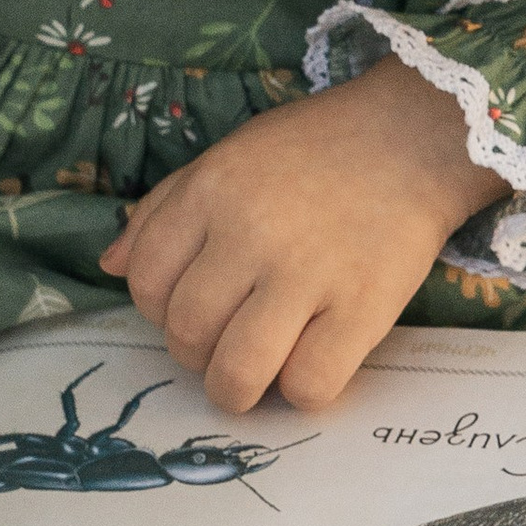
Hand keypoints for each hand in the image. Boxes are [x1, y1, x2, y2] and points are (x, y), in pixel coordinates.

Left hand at [103, 56, 505, 415]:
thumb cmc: (316, 149)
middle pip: (186, 333)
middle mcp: (249, 232)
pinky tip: (312, 361)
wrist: (415, 135)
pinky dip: (301, 391)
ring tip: (256, 373)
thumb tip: (110, 267)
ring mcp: (307, 273)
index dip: (160, 310)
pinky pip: (308, 386)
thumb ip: (164, 209)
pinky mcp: (363, 307)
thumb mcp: (229, 156)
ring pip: (236, 373)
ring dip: (236, 389)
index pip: (144, 282)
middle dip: (197, 354)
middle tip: (228, 341)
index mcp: (210, 191)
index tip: (194, 306)